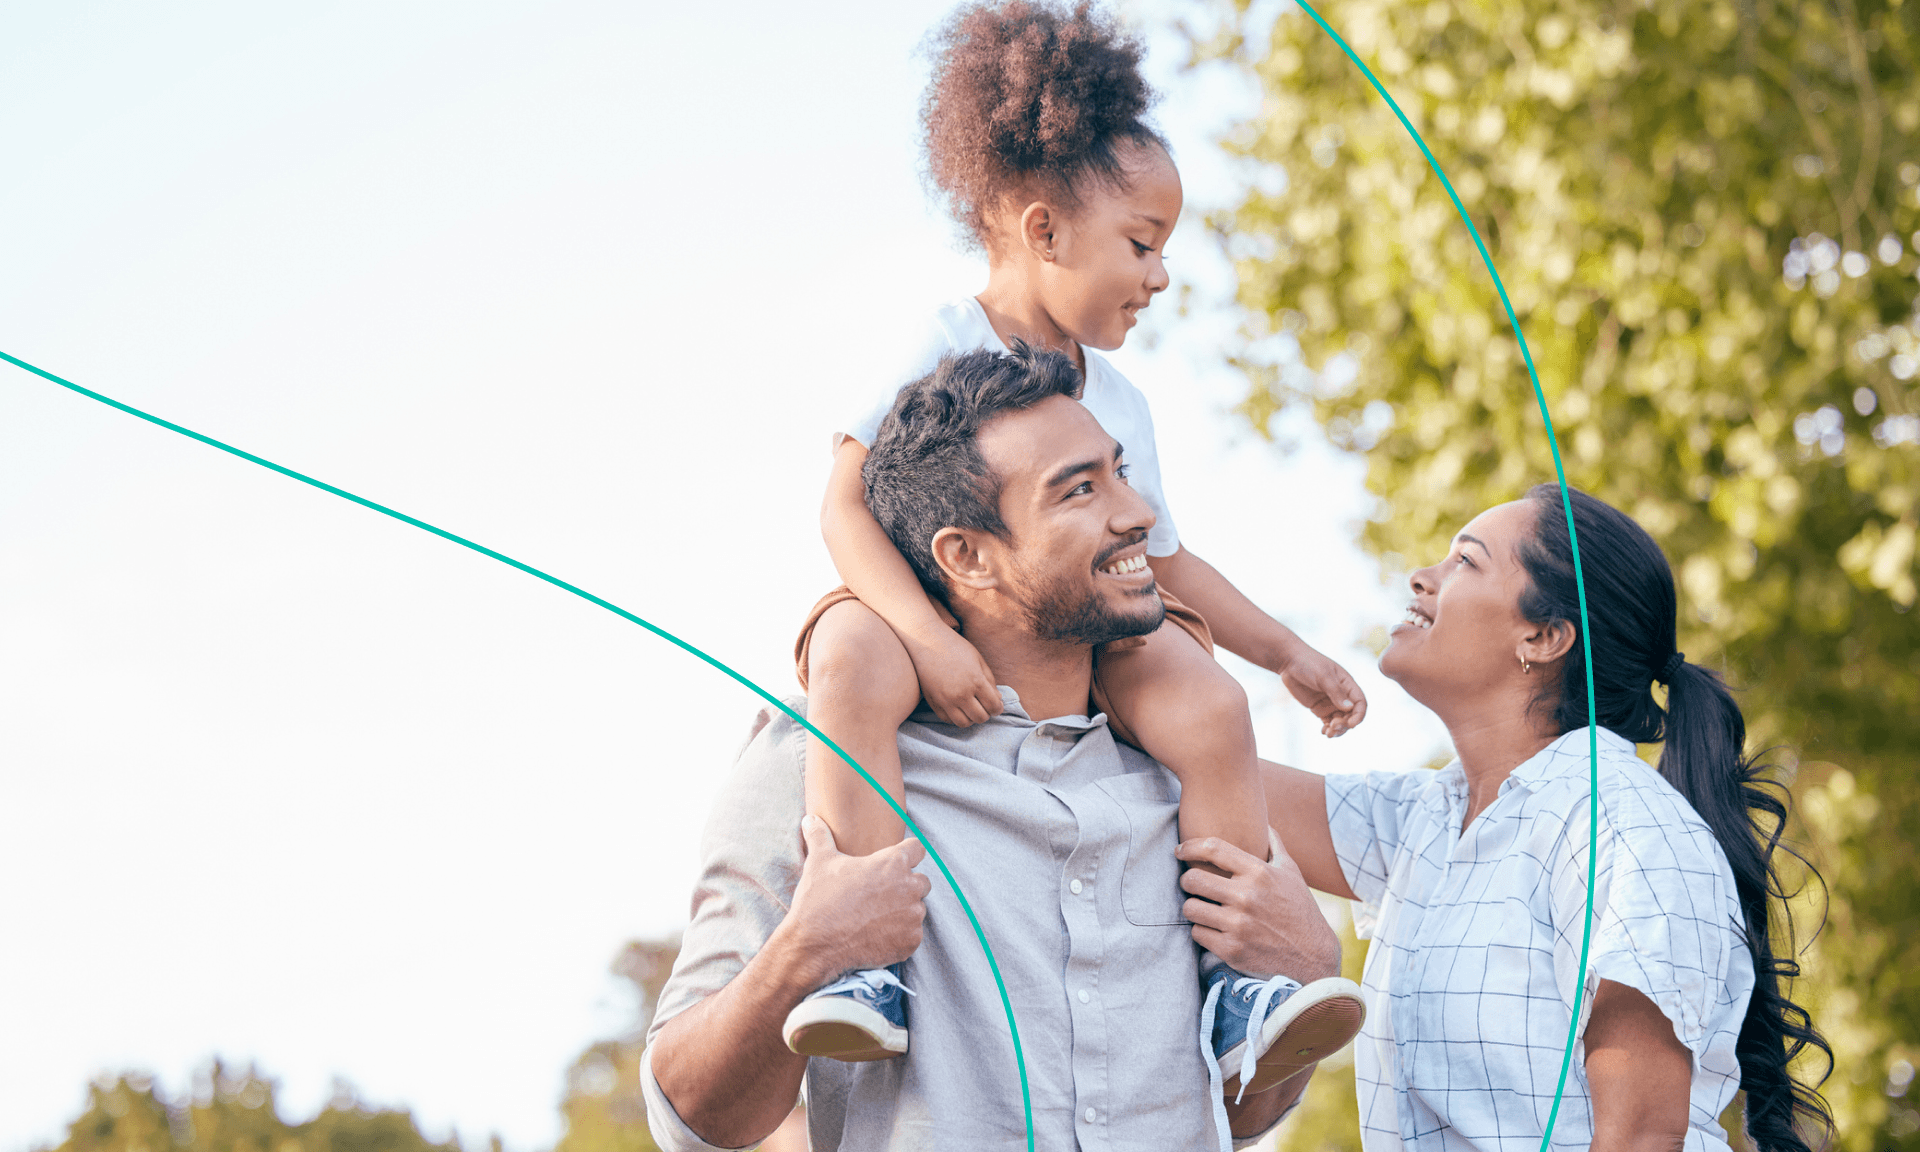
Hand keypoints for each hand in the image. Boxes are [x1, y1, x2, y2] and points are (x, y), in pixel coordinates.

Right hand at [780, 816, 932, 984]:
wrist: (813, 945)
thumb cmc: (818, 899)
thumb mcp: (818, 861)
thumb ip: (819, 835)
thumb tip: (810, 819)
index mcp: (893, 862)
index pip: (917, 849)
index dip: (905, 855)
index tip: (891, 864)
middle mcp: (909, 887)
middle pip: (921, 881)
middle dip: (905, 886)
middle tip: (879, 896)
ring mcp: (912, 917)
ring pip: (916, 910)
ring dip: (903, 913)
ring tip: (874, 918)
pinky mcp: (910, 943)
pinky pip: (912, 936)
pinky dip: (899, 937)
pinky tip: (876, 936)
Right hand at [902, 627, 1002, 726]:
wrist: (926, 641)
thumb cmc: (955, 646)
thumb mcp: (978, 659)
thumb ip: (990, 681)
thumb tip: (998, 699)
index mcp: (976, 681)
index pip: (993, 706)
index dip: (998, 708)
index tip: (997, 705)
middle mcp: (961, 694)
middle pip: (980, 718)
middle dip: (986, 713)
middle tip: (984, 706)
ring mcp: (945, 700)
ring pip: (964, 723)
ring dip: (971, 718)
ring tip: (971, 708)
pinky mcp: (933, 701)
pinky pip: (947, 719)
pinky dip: (955, 716)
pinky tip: (958, 706)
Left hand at [1177, 834, 1339, 982]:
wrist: (1314, 956)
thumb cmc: (1300, 909)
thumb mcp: (1291, 872)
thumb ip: (1274, 844)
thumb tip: (1263, 822)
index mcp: (1259, 873)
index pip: (1212, 848)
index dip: (1189, 847)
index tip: (1179, 851)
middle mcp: (1247, 896)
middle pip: (1192, 879)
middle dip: (1187, 880)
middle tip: (1192, 884)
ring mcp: (1238, 925)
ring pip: (1190, 908)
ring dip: (1193, 907)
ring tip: (1203, 908)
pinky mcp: (1231, 950)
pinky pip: (1197, 933)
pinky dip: (1202, 931)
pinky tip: (1213, 929)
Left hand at [1278, 644, 1367, 736]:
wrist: (1289, 662)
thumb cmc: (1309, 663)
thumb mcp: (1323, 675)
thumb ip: (1335, 691)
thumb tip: (1349, 708)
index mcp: (1347, 684)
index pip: (1360, 702)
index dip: (1359, 715)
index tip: (1351, 724)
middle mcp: (1341, 695)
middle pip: (1351, 715)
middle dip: (1345, 724)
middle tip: (1333, 726)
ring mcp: (1330, 703)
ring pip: (1340, 721)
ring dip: (1337, 729)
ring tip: (1328, 733)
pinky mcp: (1319, 708)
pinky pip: (1328, 722)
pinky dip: (1328, 728)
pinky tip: (1324, 732)